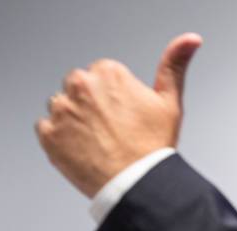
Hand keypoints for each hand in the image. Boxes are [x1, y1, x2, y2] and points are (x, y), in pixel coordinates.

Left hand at [36, 33, 202, 197]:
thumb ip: (174, 65)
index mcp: (109, 73)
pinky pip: (47, 130)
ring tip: (98, 141)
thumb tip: (189, 40)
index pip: (102, 75)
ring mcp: (62, 111)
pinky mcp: (48, 135)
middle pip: (79, 87)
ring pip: (63, 107)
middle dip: (92, 104)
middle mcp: (81, 86)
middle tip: (113, 129)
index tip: (126, 115)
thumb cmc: (154, 146)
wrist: (137, 184)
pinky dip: (60, 139)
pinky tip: (83, 150)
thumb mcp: (170, 102)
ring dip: (75, 120)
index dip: (116, 96)